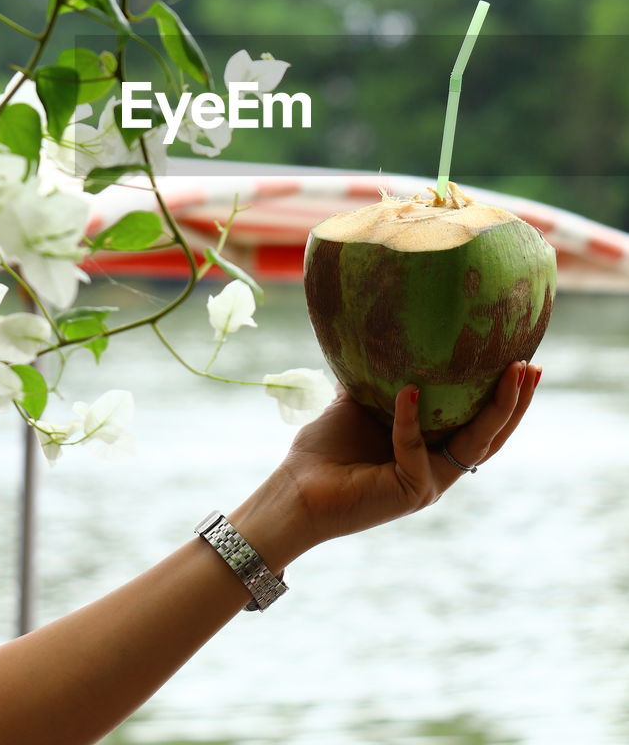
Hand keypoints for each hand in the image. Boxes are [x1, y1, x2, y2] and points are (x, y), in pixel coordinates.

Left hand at [275, 360, 540, 549]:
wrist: (295, 489)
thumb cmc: (323, 451)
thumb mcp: (358, 403)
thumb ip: (377, 378)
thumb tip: (382, 334)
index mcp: (430, 451)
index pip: (478, 425)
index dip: (504, 399)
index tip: (521, 362)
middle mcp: (437, 470)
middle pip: (491, 436)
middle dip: (516, 402)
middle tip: (532, 366)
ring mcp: (427, 483)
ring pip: (475, 445)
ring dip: (497, 409)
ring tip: (511, 373)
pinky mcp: (410, 492)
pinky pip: (415, 447)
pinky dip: (410, 417)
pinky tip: (408, 389)